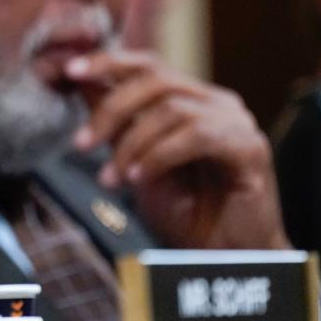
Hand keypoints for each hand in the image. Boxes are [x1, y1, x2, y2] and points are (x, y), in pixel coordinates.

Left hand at [65, 50, 290, 250]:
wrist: (223, 258)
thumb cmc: (184, 212)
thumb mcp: (135, 161)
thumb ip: (117, 122)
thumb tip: (81, 82)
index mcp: (191, 99)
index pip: (147, 65)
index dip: (108, 62)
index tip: (70, 71)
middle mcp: (216, 102)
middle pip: (156, 80)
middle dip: (111, 110)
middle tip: (81, 144)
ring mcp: (236, 121)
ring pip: (171, 109)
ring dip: (131, 144)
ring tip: (111, 179)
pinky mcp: (250, 147)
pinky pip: (198, 136)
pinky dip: (160, 155)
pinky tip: (139, 178)